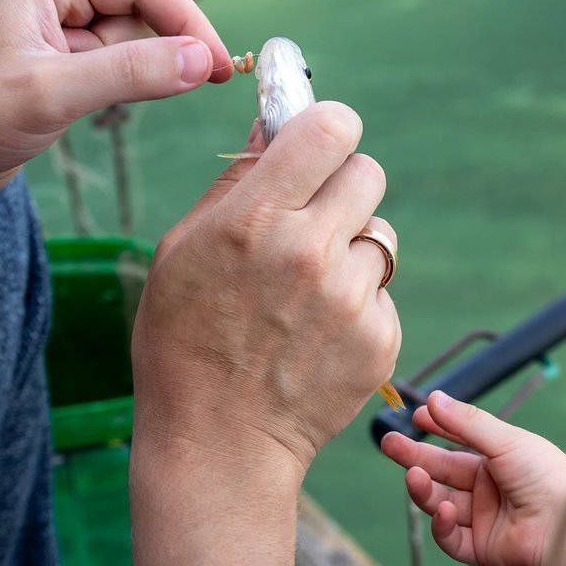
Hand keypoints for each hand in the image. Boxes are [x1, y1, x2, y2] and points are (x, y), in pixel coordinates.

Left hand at [0, 0, 231, 205]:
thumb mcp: (55, 93)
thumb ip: (132, 73)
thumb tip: (203, 61)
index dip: (187, 23)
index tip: (221, 65)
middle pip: (140, 5)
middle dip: (169, 45)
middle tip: (207, 83)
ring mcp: (54, 16)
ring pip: (131, 35)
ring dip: (143, 68)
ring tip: (124, 100)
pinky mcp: (57, 50)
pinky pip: (113, 57)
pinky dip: (126, 81)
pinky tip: (109, 107)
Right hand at [132, 102, 402, 475]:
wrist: (217, 443)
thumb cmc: (184, 339)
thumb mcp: (183, 248)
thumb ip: (236, 181)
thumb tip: (272, 122)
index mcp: (257, 218)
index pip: (332, 127)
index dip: (328, 128)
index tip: (317, 145)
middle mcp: (312, 251)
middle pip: (367, 171)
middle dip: (342, 187)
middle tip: (312, 219)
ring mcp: (352, 298)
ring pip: (380, 235)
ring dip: (351, 250)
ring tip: (306, 292)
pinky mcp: (380, 337)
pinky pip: (382, 290)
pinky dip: (358, 302)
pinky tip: (317, 332)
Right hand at [381, 391, 565, 565]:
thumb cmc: (547, 478)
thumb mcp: (506, 440)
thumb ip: (466, 422)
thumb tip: (434, 398)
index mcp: (499, 460)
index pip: (458, 441)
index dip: (437, 429)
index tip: (416, 416)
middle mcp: (489, 488)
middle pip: (442, 471)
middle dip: (415, 457)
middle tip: (389, 444)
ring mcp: (484, 518)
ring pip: (441, 503)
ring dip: (424, 490)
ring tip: (414, 478)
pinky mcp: (482, 548)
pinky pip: (451, 538)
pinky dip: (442, 525)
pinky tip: (442, 510)